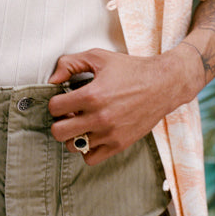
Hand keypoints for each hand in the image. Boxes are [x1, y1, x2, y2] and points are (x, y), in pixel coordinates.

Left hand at [47, 46, 200, 164]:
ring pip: (73, 146)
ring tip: (81, 123)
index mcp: (92, 95)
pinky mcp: (120, 144)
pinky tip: (91, 134)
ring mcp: (110, 134)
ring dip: (72, 135)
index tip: (63, 98)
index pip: (55, 108)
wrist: (162, 84)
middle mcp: (100, 118)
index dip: (55, 102)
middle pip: (59, 132)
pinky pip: (91, 158)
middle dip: (59, 121)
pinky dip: (86, 149)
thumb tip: (52, 80)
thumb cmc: (129, 69)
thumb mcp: (97, 57)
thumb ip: (69, 64)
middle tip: (69, 113)